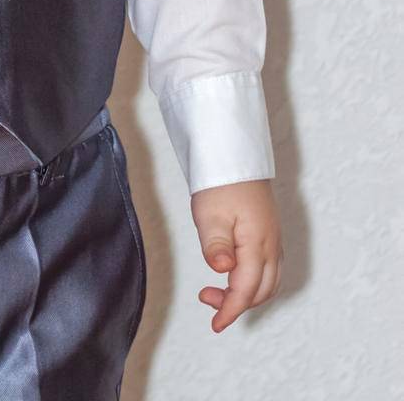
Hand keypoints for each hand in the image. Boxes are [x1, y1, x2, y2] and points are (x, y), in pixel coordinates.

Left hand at [191, 178, 282, 331]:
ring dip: (246, 294)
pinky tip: (233, 275)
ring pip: (268, 281)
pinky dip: (253, 281)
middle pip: (261, 291)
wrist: (234, 153)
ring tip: (216, 290)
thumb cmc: (221, 181)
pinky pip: (268, 268)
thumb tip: (223, 270)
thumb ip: (216, 244)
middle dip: (237, 304)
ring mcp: (273, 239)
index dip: (231, 310)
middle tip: (207, 298)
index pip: (246, 289)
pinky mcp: (269, 233)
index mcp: (258, 243)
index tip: (216, 325)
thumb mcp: (210, 213)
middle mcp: (271, 245)